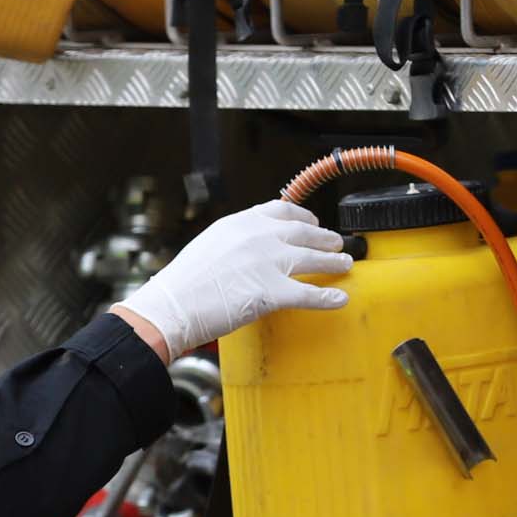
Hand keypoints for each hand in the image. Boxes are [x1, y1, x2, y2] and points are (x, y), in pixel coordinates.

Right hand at [115, 199, 350, 356]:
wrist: (171, 306)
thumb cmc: (182, 283)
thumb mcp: (208, 245)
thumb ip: (234, 241)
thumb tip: (249, 249)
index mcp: (240, 223)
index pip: (281, 210)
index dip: (303, 216)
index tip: (312, 221)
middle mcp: (258, 237)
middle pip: (304, 232)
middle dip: (325, 237)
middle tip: (336, 243)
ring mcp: (268, 263)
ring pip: (313, 258)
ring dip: (334, 261)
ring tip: (345, 264)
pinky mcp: (273, 292)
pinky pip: (309, 294)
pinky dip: (329, 298)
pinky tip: (341, 299)